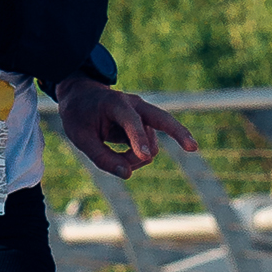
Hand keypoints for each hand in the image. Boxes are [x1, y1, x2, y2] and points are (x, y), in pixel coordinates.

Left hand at [58, 77, 192, 181]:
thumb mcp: (81, 139)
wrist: (82, 96)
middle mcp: (135, 106)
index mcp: (115, 103)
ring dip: (136, 160)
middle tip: (193, 148)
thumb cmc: (79, 116)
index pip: (130, 121)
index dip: (138, 139)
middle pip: (164, 120)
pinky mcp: (146, 125)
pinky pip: (148, 149)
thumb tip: (127, 175)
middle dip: (178, 134)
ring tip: (114, 160)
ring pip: (151, 147)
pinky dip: (138, 158)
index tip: (145, 155)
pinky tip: (123, 157)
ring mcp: (143, 115)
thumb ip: (102, 158)